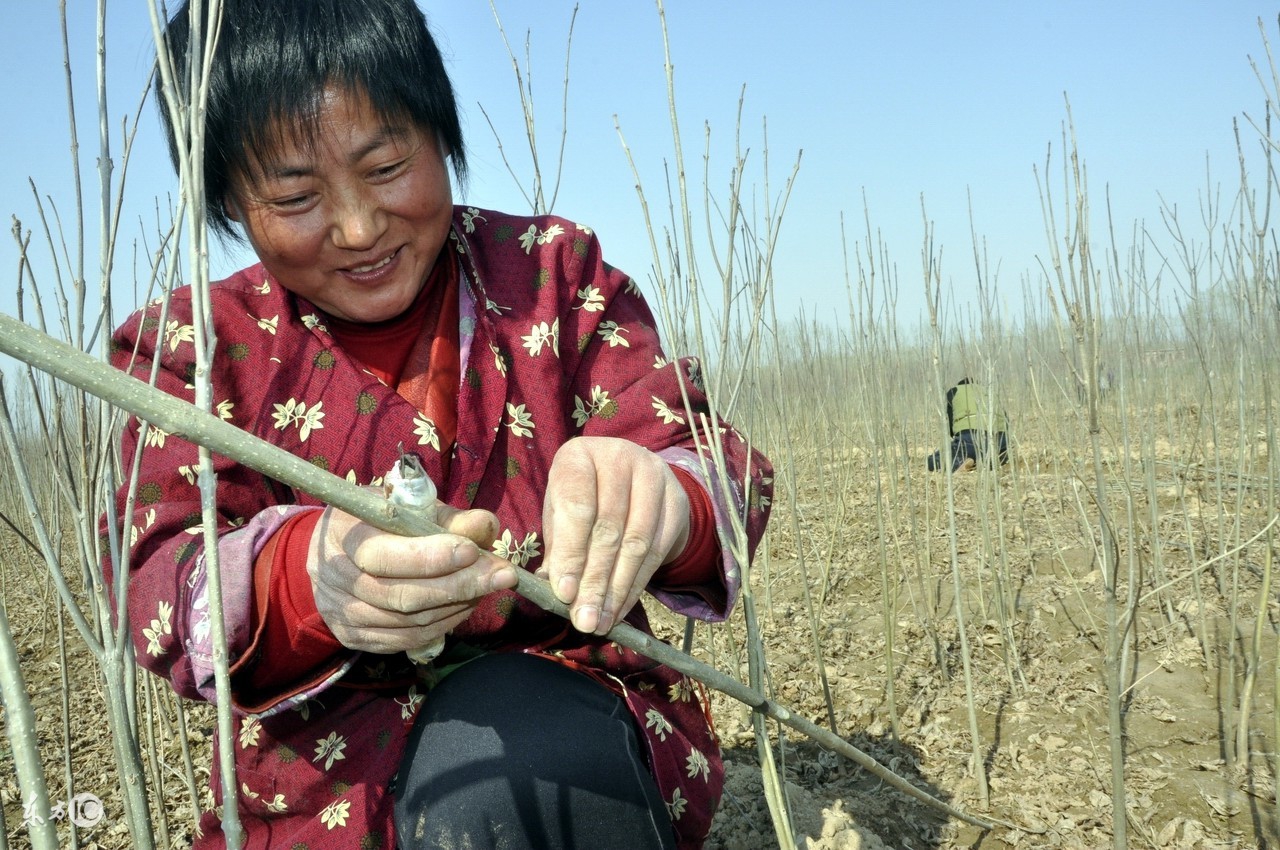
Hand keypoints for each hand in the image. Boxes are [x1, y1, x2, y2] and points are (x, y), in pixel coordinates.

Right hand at [308, 503, 517, 653]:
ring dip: (458, 605)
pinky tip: (464, 604)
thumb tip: (485, 525)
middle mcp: (335, 579)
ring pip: (411, 622)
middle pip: (402, 596)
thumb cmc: (380, 523)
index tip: (473, 550)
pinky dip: (444, 623)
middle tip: (504, 574)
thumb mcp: (409, 509)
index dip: (431, 557)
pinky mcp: (355, 639)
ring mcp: (343, 614)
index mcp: (344, 535)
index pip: (385, 556)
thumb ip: (447, 517)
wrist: (334, 553)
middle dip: (460, 585)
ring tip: (487, 585)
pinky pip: (409, 639)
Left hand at [540, 437, 690, 635]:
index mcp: (579, 456)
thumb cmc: (585, 496)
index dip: (571, 553)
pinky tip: (621, 609)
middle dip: (594, 581)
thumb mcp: (562, 512)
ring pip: (636, 544)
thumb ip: (558, 545)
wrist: (633, 478)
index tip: (564, 594)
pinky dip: (636, 586)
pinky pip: (658, 551)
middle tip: (584, 620)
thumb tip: (552, 587)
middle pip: (608, 529)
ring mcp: (653, 476)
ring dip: (617, 590)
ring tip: (601, 622)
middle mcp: (619, 458)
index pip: (577, 508)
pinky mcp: (677, 500)